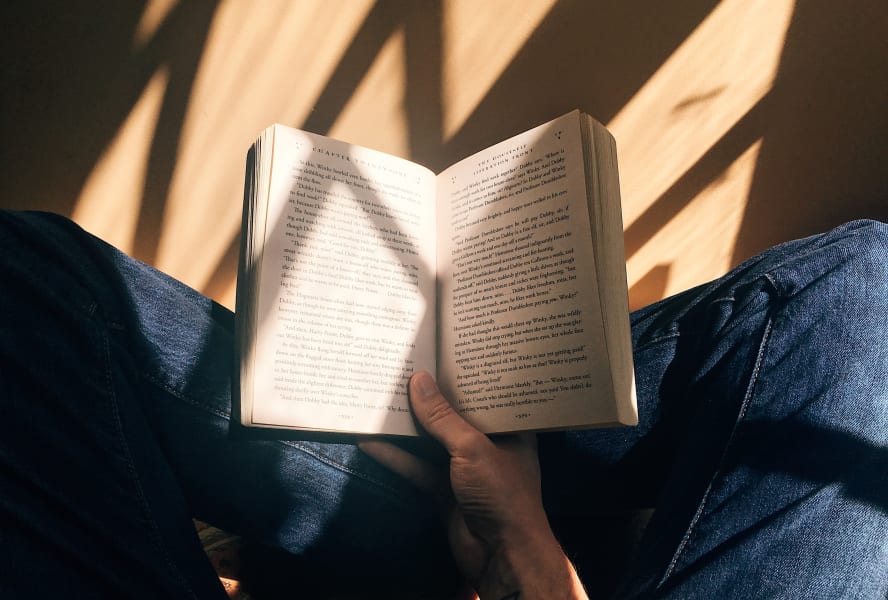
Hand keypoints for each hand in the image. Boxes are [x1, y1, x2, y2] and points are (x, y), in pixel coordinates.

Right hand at [360, 372, 586, 598]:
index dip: (464, 374)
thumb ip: (442, 417)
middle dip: (429, 397)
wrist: (501, 556)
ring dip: (407, 425)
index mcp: (509, 428)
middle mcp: (488, 443)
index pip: (486, 393)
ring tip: (380, 397)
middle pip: (453, 415)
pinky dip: (395, 456)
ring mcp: (464, 467)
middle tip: (403, 367)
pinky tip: (371, 440)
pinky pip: (416, 466)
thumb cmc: (503, 495)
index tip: (439, 349)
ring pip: (431, 440)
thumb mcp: (473, 448)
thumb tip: (418, 381)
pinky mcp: (443, 489)